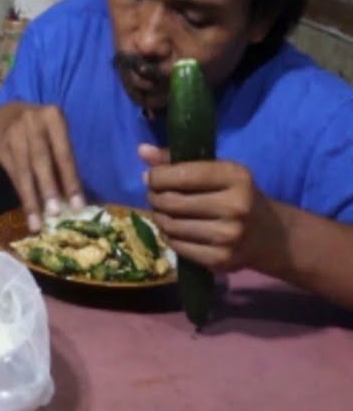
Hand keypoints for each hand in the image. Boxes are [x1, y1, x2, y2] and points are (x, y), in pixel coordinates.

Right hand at [0, 102, 83, 229]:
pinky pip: (12, 174)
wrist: (7, 114)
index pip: (64, 154)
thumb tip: (75, 198)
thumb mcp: (56, 133)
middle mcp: (31, 123)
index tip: (78, 206)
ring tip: (38, 222)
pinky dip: (21, 194)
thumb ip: (63, 159)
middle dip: (48, 188)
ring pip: (23, 171)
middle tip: (55, 213)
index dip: (70, 180)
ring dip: (31, 198)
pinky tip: (28, 211)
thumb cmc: (42, 129)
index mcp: (53, 118)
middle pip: (40, 160)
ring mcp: (12, 134)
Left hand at [139, 144, 285, 273]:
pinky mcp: (221, 259)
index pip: (181, 174)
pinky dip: (169, 237)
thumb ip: (177, 160)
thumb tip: (142, 150)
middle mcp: (235, 206)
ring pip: (170, 226)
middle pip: (170, 202)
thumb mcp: (216, 171)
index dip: (156, 177)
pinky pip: (177, 246)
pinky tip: (176, 231)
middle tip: (156, 196)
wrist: (270, 235)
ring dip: (159, 218)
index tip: (153, 178)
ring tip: (165, 212)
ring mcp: (229, 236)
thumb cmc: (235, 195)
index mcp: (235, 177)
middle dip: (155, 197)